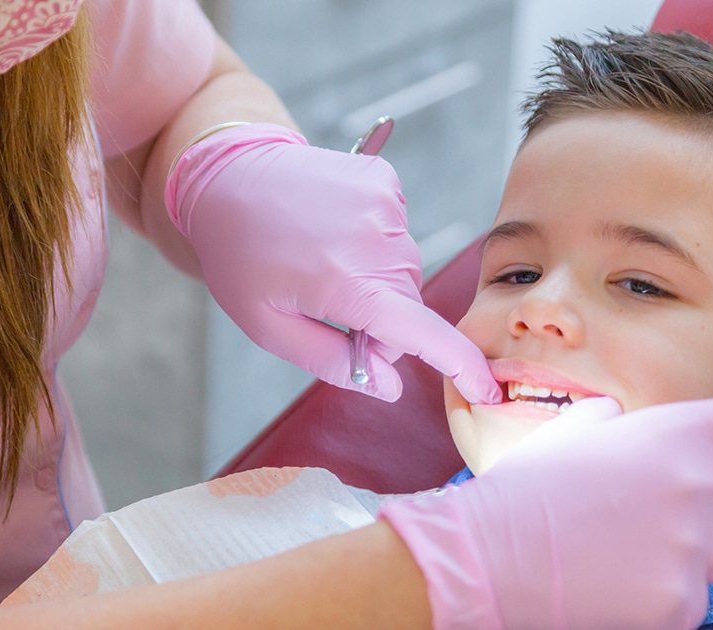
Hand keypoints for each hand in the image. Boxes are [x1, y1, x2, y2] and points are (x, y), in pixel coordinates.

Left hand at [165, 123, 501, 403]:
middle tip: (332, 314)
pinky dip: (375, 244)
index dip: (458, 366)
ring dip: (378, 282)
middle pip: (408, 306)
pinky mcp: (384, 181)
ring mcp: (384, 203)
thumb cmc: (240, 257)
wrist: (226, 175)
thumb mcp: (270, 327)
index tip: (486, 392)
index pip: (421, 333)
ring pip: (405, 270)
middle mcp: (376, 240)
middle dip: (382, 324)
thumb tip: (389, 387)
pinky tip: (335, 233)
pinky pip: (397, 232)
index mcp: (346, 283)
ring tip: (324, 264)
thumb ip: (332, 363)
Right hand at [378, 393, 712, 629]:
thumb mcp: (573, 428)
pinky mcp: (684, 601)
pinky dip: (664, 593)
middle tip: (685, 509)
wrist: (491, 552)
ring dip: (694, 552)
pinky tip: (617, 581)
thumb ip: (617, 420)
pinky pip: (694, 596)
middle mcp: (703, 484)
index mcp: (681, 431)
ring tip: (629, 549)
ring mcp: (697, 547)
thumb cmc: (529, 485)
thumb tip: (622, 421)